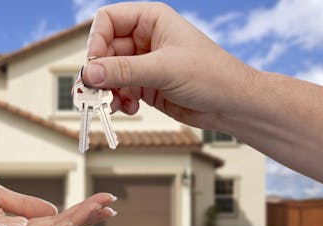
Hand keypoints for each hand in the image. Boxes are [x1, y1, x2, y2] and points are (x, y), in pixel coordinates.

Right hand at [82, 2, 257, 130]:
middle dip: (100, 73)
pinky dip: (119, 100)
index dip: (97, 41)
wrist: (232, 104)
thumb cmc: (211, 75)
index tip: (94, 65)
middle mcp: (144, 39)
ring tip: (114, 104)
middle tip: (95, 92)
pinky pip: (119, 90)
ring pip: (109, 73)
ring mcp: (144, 63)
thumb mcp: (164, 70)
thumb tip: (89, 73)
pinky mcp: (145, 85)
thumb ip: (124, 71)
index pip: (108, 21)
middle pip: (105, 50)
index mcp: (151, 20)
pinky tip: (130, 107)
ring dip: (108, 90)